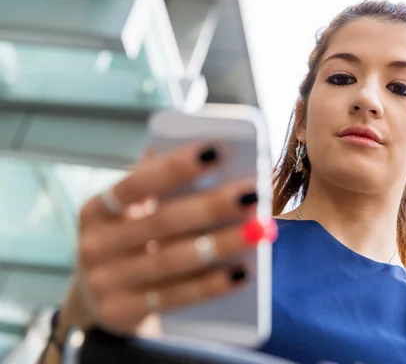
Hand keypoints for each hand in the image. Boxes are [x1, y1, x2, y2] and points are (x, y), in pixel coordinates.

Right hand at [60, 144, 275, 335]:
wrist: (98, 302)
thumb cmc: (131, 242)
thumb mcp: (133, 213)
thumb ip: (159, 182)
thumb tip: (207, 144)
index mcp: (98, 208)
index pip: (136, 183)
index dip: (175, 167)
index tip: (216, 150)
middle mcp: (95, 244)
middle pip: (162, 222)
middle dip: (212, 205)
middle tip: (253, 193)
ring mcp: (105, 283)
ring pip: (173, 260)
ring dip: (221, 244)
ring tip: (259, 230)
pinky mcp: (122, 313)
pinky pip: (175, 297)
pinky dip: (211, 285)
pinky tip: (242, 272)